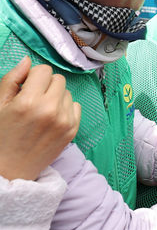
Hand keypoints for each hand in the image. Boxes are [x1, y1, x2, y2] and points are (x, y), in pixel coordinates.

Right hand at [0, 57, 80, 180]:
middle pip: (58, 79)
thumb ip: (12, 79)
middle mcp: (50, 110)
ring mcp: (64, 121)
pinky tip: (50, 119)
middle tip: (32, 100)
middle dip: (45, 85)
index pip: (43, 70)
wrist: (9, 169)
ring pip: (67, 92)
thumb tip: (27, 60)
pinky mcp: (73, 130)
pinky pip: (76, 106)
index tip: (25, 88)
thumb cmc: (1, 135)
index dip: (32, 77)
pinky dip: (65, 109)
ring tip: (40, 112)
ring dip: (56, 97)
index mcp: (29, 102)